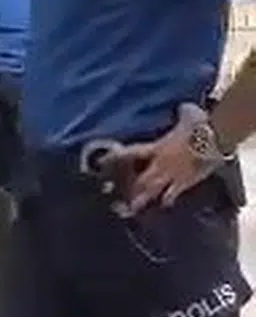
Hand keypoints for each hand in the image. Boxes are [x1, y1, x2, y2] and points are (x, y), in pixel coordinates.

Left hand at [96, 103, 220, 214]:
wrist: (216, 139)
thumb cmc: (200, 125)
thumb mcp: (188, 114)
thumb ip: (181, 112)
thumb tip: (182, 107)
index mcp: (155, 148)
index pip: (129, 153)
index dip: (113, 158)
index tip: (99, 163)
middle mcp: (160, 164)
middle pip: (138, 179)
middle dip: (125, 187)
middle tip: (111, 193)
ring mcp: (172, 175)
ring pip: (151, 191)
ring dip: (140, 199)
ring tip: (128, 209)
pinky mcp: (185, 183)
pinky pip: (172, 194)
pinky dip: (167, 200)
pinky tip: (163, 205)